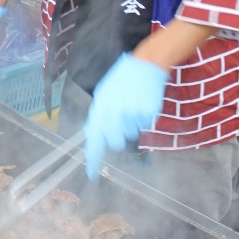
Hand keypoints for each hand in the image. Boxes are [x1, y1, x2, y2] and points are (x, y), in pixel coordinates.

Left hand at [83, 53, 168, 177]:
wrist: (146, 63)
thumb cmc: (124, 79)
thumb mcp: (105, 92)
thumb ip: (99, 113)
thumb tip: (92, 134)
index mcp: (102, 106)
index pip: (94, 138)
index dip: (93, 158)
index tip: (91, 174)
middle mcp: (115, 111)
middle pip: (115, 142)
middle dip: (117, 139)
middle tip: (121, 124)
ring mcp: (132, 112)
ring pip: (130, 134)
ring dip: (131, 125)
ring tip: (132, 105)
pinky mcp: (147, 112)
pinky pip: (143, 126)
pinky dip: (142, 119)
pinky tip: (141, 103)